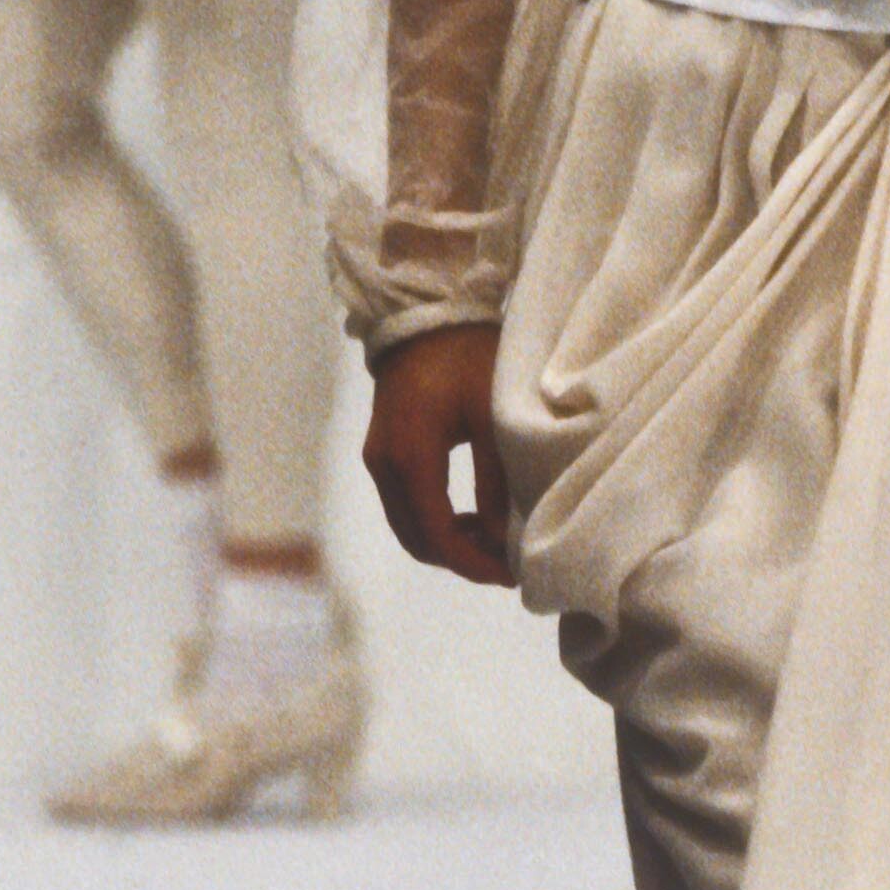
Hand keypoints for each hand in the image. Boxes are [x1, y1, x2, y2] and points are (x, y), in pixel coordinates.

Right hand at [364, 326, 515, 583]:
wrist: (425, 316)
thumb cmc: (467, 358)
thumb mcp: (493, 415)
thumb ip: (496, 480)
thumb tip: (502, 539)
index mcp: (410, 457)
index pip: (437, 534)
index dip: (473, 562)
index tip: (511, 573)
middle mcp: (384, 465)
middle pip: (418, 539)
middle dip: (461, 560)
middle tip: (507, 564)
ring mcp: (378, 460)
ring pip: (409, 526)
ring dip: (447, 543)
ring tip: (493, 545)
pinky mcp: (381, 452)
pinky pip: (405, 506)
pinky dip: (434, 522)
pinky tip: (470, 519)